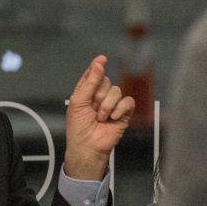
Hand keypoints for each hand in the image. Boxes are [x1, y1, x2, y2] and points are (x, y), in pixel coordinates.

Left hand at [64, 55, 134, 179]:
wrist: (88, 147)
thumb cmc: (78, 128)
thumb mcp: (78, 102)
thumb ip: (89, 82)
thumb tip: (98, 64)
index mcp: (86, 92)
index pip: (93, 74)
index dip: (97, 66)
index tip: (101, 58)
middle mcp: (99, 96)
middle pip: (106, 81)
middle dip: (98, 95)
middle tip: (92, 109)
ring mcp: (112, 105)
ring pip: (116, 91)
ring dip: (107, 105)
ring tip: (100, 118)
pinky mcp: (123, 113)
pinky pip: (127, 101)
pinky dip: (120, 109)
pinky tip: (112, 118)